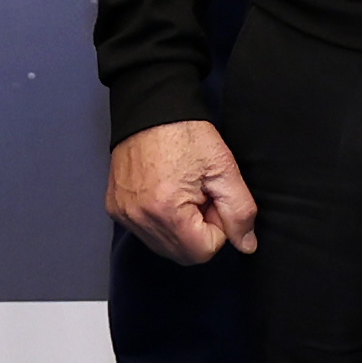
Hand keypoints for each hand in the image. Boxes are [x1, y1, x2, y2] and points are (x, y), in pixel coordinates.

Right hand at [108, 120, 256, 265]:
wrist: (150, 108)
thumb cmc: (188, 134)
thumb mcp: (224, 169)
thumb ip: (240, 212)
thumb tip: (247, 246)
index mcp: (166, 211)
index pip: (203, 251)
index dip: (217, 227)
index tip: (211, 197)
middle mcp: (139, 219)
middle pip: (182, 254)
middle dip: (198, 231)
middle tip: (199, 195)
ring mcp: (123, 215)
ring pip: (164, 246)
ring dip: (180, 228)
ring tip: (181, 192)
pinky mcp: (115, 208)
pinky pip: (145, 232)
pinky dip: (161, 221)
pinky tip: (164, 192)